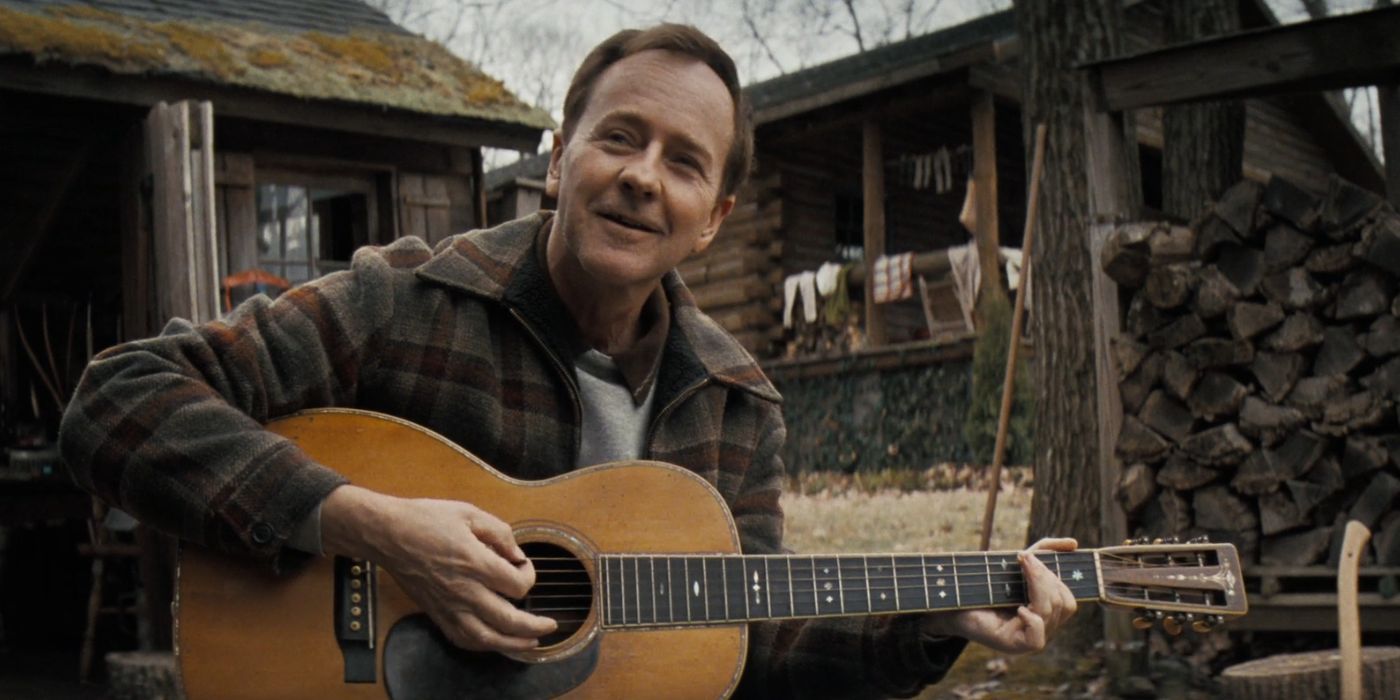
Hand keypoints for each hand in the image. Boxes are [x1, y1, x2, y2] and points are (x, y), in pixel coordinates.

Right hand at [321, 485, 556, 651]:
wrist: (387, 534)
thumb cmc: (426, 519)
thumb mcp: (469, 512)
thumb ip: (500, 532)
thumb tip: (517, 554)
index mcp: (475, 563)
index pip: (517, 585)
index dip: (529, 576)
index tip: (523, 566)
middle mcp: (464, 590)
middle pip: (508, 620)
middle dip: (534, 626)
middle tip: (549, 624)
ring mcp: (448, 606)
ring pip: (486, 638)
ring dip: (512, 645)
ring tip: (529, 644)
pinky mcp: (435, 613)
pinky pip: (462, 639)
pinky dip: (482, 645)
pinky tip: (494, 642)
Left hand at [920, 537, 1077, 653]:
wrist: (953, 602)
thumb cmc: (987, 584)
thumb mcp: (1018, 563)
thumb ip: (1045, 550)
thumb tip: (1074, 544)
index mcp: (1047, 613)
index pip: (1068, 599)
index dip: (1057, 576)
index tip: (1029, 556)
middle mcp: (1043, 628)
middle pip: (1063, 604)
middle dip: (1045, 577)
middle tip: (1024, 559)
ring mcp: (1030, 638)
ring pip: (1050, 614)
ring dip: (1037, 586)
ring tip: (1020, 568)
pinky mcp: (1014, 646)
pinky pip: (1037, 638)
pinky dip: (1032, 620)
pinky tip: (1018, 608)